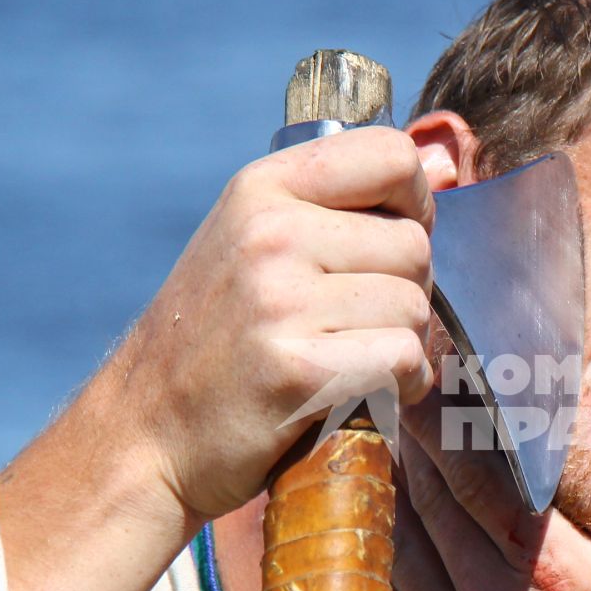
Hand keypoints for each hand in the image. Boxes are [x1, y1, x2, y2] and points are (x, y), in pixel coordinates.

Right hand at [0, 126, 434, 590]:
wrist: (143, 436)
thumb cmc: (214, 343)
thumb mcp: (254, 246)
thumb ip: (342, 206)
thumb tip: (446, 162)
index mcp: (260, 190)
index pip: (389, 154)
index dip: (414, 201)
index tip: (388, 245)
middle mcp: (270, 234)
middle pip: (413, 244)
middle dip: (404, 292)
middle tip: (356, 326)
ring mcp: (281, 301)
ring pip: (415, 307)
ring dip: (403, 345)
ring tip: (353, 364)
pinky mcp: (299, 368)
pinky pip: (405, 358)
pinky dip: (402, 387)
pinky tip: (365, 397)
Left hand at [389, 396, 590, 590]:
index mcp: (560, 578)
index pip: (489, 478)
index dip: (458, 424)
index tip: (442, 380)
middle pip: (434, 504)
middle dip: (417, 446)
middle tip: (401, 396)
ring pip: (404, 554)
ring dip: (393, 501)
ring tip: (383, 454)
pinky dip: (383, 571)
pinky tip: (378, 547)